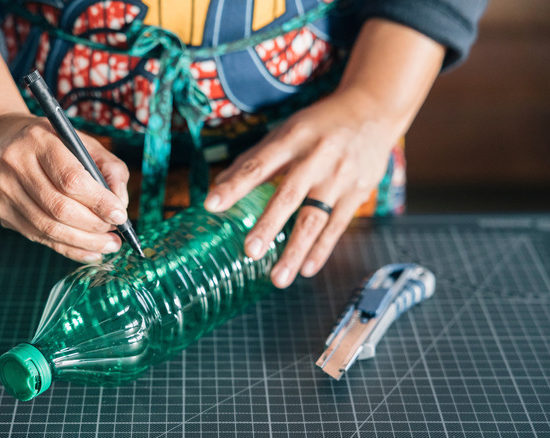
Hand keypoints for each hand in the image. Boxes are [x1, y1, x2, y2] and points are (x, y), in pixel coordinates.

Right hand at [0, 114, 130, 262]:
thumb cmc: (50, 144)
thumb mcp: (82, 142)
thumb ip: (109, 168)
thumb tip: (121, 203)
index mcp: (39, 141)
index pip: (71, 179)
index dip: (99, 202)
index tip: (120, 215)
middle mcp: (16, 164)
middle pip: (59, 208)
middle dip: (93, 226)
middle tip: (116, 235)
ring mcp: (3, 189)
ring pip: (48, 228)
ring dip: (83, 242)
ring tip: (108, 245)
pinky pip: (38, 236)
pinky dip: (68, 248)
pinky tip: (89, 251)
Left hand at [203, 18, 444, 287]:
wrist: (373, 110)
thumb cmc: (319, 125)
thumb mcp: (286, 131)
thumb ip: (254, 159)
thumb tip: (218, 186)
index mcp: (293, 139)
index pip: (258, 165)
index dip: (235, 185)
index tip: (212, 205)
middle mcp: (317, 158)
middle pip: (289, 195)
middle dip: (269, 225)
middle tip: (250, 252)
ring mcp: (340, 177)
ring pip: (315, 218)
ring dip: (295, 250)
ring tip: (278, 278)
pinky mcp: (358, 193)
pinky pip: (337, 226)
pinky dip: (321, 249)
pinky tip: (306, 269)